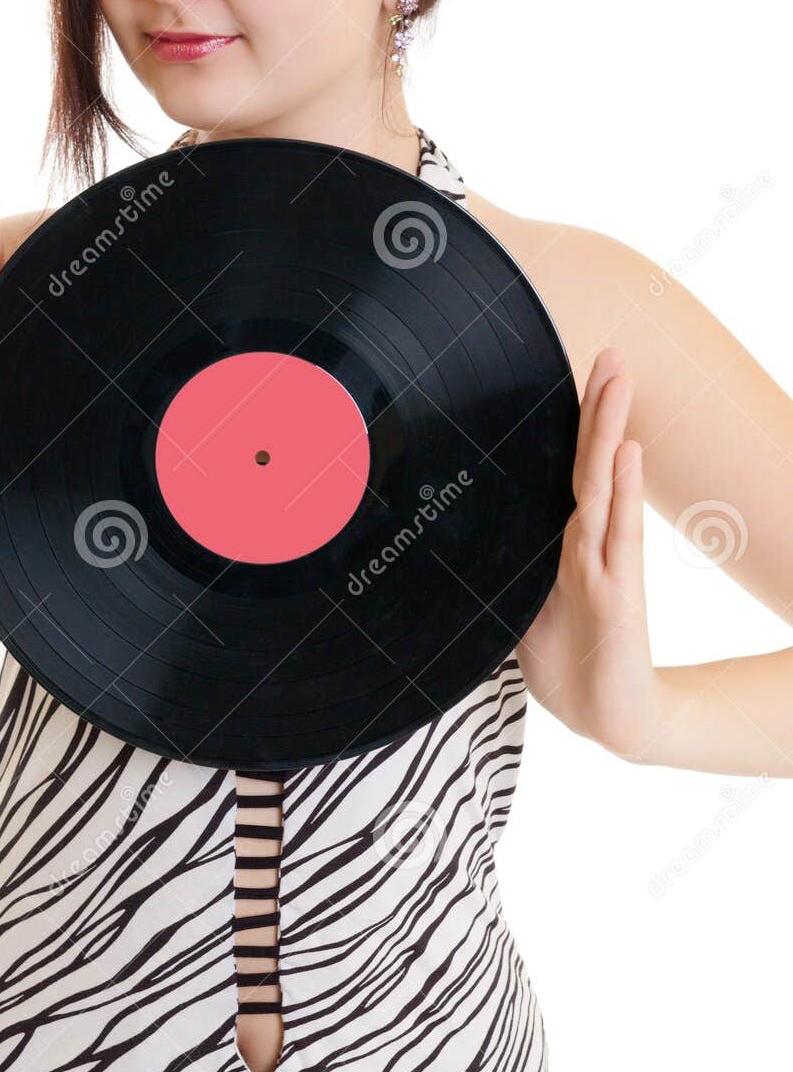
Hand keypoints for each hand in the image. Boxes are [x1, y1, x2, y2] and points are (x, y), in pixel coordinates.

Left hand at [516, 346, 664, 761]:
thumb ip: (495, 572)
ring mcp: (605, 565)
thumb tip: (443, 545)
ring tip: (618, 380)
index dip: (569, 423)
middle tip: (609, 352)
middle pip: (588, 463)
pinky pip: (619, 536)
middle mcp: (585, 543)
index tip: (571, 371)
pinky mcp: (619, 596)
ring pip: (603, 486)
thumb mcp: (514, 609)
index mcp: (560, 543)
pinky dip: (622, 493)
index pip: (565, 470)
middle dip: (597, 407)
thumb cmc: (565, 662)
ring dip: (609, 431)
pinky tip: (628, 453)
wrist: (612, 719)